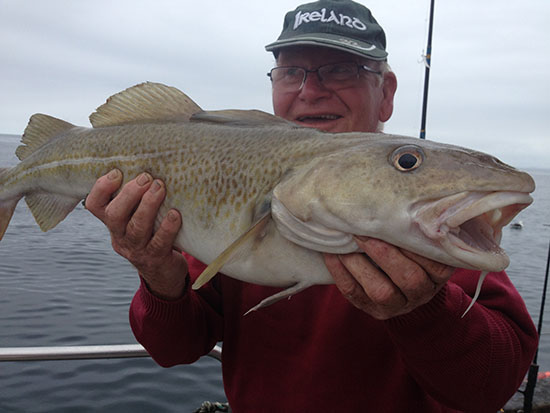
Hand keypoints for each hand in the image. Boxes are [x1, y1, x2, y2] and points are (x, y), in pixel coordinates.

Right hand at [85, 169, 187, 299]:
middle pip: (114, 215)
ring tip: (160, 188)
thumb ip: (138, 195)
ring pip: (136, 228)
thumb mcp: (138, 215)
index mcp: (112, 222)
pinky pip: (159, 243)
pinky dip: (167, 227)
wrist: (164, 272)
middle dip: (129, 194)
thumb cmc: (153, 232)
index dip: (100, 188)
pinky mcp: (155, 259)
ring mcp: (137, 250)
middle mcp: (119, 236)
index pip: (94, 205)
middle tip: (146, 177)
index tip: (116, 172)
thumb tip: (149, 158)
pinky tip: (176, 214)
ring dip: (148, 206)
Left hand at [323, 236, 454, 319]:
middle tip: (364, 232)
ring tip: (347, 242)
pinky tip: (333, 253)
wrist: (406, 284)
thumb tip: (397, 196)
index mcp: (440, 273)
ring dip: (359, 264)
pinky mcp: (374, 310)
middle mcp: (422, 292)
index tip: (395, 223)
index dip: (414, 245)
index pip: (435, 263)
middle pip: (410, 279)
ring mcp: (398, 305)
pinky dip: (341, 272)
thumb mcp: (423, 239)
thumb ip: (418, 225)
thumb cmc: (412, 250)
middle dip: (384, 254)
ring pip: (381, 292)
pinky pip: (355, 294)